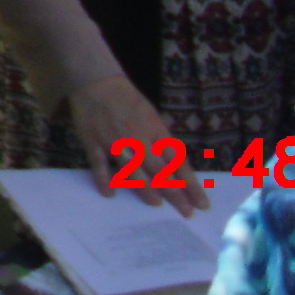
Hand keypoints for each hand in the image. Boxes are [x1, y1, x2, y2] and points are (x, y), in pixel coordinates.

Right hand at [67, 73, 204, 216]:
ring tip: (156, 203)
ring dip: (145, 188)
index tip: (201, 203)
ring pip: (132, 169)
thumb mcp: (151, 116)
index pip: (177, 161)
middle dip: (175, 193)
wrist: (95, 81)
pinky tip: (110, 193)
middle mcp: (138, 138)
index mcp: (155, 130)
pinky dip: (104, 179)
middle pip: (159, 170)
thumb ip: (161, 141)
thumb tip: (175, 168)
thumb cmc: (127, 100)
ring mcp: (114, 141)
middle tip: (186, 213)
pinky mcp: (92, 141)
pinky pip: (99, 164)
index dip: (190, 183)